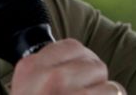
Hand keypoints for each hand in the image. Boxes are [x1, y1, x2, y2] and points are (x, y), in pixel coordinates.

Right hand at [10, 39, 126, 94]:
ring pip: (110, 86)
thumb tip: (82, 61)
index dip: (82, 63)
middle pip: (95, 64)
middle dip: (96, 82)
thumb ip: (44, 70)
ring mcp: (69, 94)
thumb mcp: (25, 88)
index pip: (73, 46)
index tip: (77, 80)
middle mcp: (50, 78)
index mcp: (31, 68)